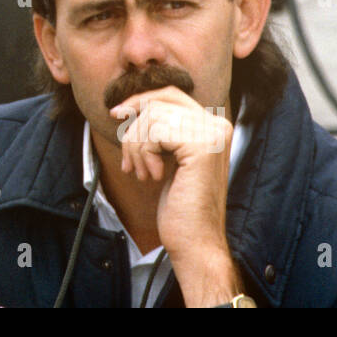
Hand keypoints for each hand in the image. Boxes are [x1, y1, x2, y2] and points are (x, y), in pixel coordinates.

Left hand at [110, 86, 242, 305]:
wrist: (195, 241)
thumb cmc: (180, 206)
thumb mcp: (170, 159)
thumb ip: (163, 131)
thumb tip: (131, 105)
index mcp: (215, 126)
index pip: (171, 94)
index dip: (141, 100)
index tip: (117, 113)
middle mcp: (219, 125)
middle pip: (159, 102)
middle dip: (134, 127)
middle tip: (129, 159)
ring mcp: (213, 135)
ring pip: (152, 117)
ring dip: (136, 146)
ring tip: (142, 172)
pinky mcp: (201, 147)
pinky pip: (154, 132)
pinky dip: (143, 153)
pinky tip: (152, 175)